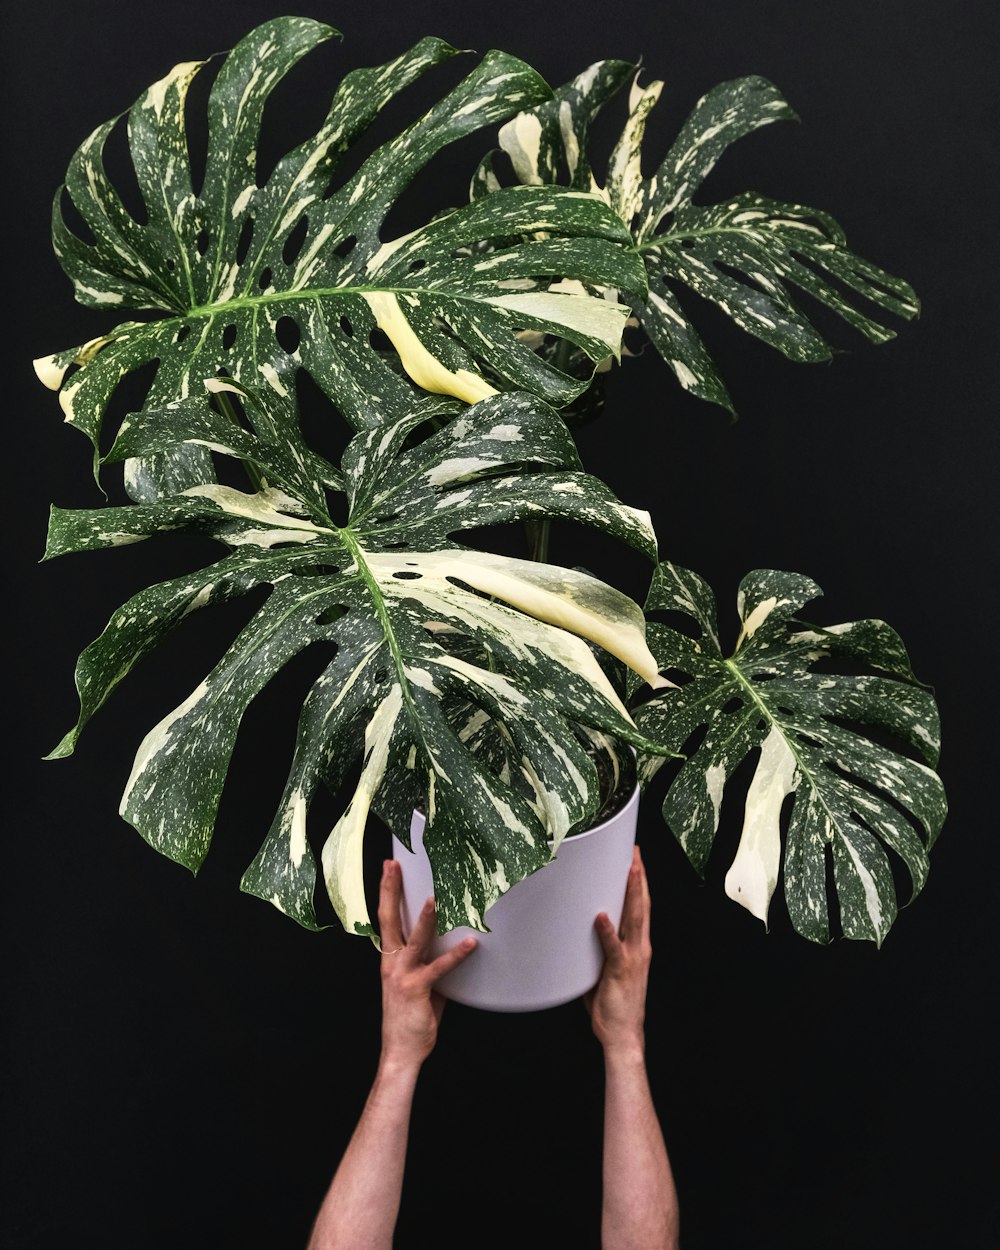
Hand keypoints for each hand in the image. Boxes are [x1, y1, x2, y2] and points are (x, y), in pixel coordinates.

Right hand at [377, 859, 477, 1068]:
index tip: (389, 867)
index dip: (387, 891)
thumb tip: (449, 945)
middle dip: (391, 890)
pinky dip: (456, 955)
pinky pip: (439, 968)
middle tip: (394, 865)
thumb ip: (430, 961)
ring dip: (424, 918)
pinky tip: (472, 944)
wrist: (401, 1051)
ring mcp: (402, 974)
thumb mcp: (419, 982)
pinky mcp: (417, 988)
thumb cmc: (411, 1017)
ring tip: (435, 898)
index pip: (386, 918)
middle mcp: (392, 962)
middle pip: (389, 919)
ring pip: (414, 939)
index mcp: (390, 958)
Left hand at [585, 845, 650, 1056]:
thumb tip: (579, 931)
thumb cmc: (612, 1004)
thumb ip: (597, 949)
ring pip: (633, 918)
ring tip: (629, 869)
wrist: (623, 1036)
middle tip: (634, 852)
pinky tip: (601, 915)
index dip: (639, 883)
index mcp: (638, 946)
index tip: (635, 860)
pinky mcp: (620, 971)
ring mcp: (632, 958)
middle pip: (641, 905)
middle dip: (638, 876)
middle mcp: (640, 948)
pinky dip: (607, 930)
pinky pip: (613, 948)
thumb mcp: (604, 969)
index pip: (640, 907)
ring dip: (631, 892)